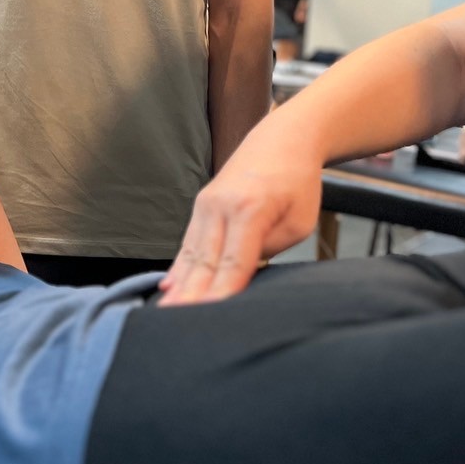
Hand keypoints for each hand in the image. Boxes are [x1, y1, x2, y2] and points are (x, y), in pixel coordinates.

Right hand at [158, 120, 323, 304]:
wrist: (283, 138)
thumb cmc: (297, 183)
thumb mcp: (299, 222)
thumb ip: (269, 249)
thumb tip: (243, 274)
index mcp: (250, 208)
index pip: (234, 261)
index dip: (223, 292)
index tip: (212, 317)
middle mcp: (221, 205)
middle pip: (205, 260)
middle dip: (192, 296)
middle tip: (176, 325)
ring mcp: (206, 204)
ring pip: (190, 253)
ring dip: (179, 286)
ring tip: (165, 314)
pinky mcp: (201, 205)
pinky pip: (188, 243)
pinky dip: (178, 267)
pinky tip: (166, 288)